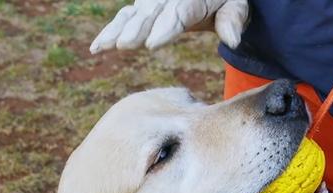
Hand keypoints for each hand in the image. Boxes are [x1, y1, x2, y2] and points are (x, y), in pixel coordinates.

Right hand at [89, 0, 248, 53]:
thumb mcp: (236, 6)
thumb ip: (233, 21)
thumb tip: (233, 40)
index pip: (180, 12)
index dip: (165, 27)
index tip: (152, 43)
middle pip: (152, 13)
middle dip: (137, 29)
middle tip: (125, 44)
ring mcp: (154, 1)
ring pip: (134, 14)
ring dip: (118, 30)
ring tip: (105, 46)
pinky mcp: (143, 7)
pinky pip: (125, 17)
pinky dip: (110, 30)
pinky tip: (96, 47)